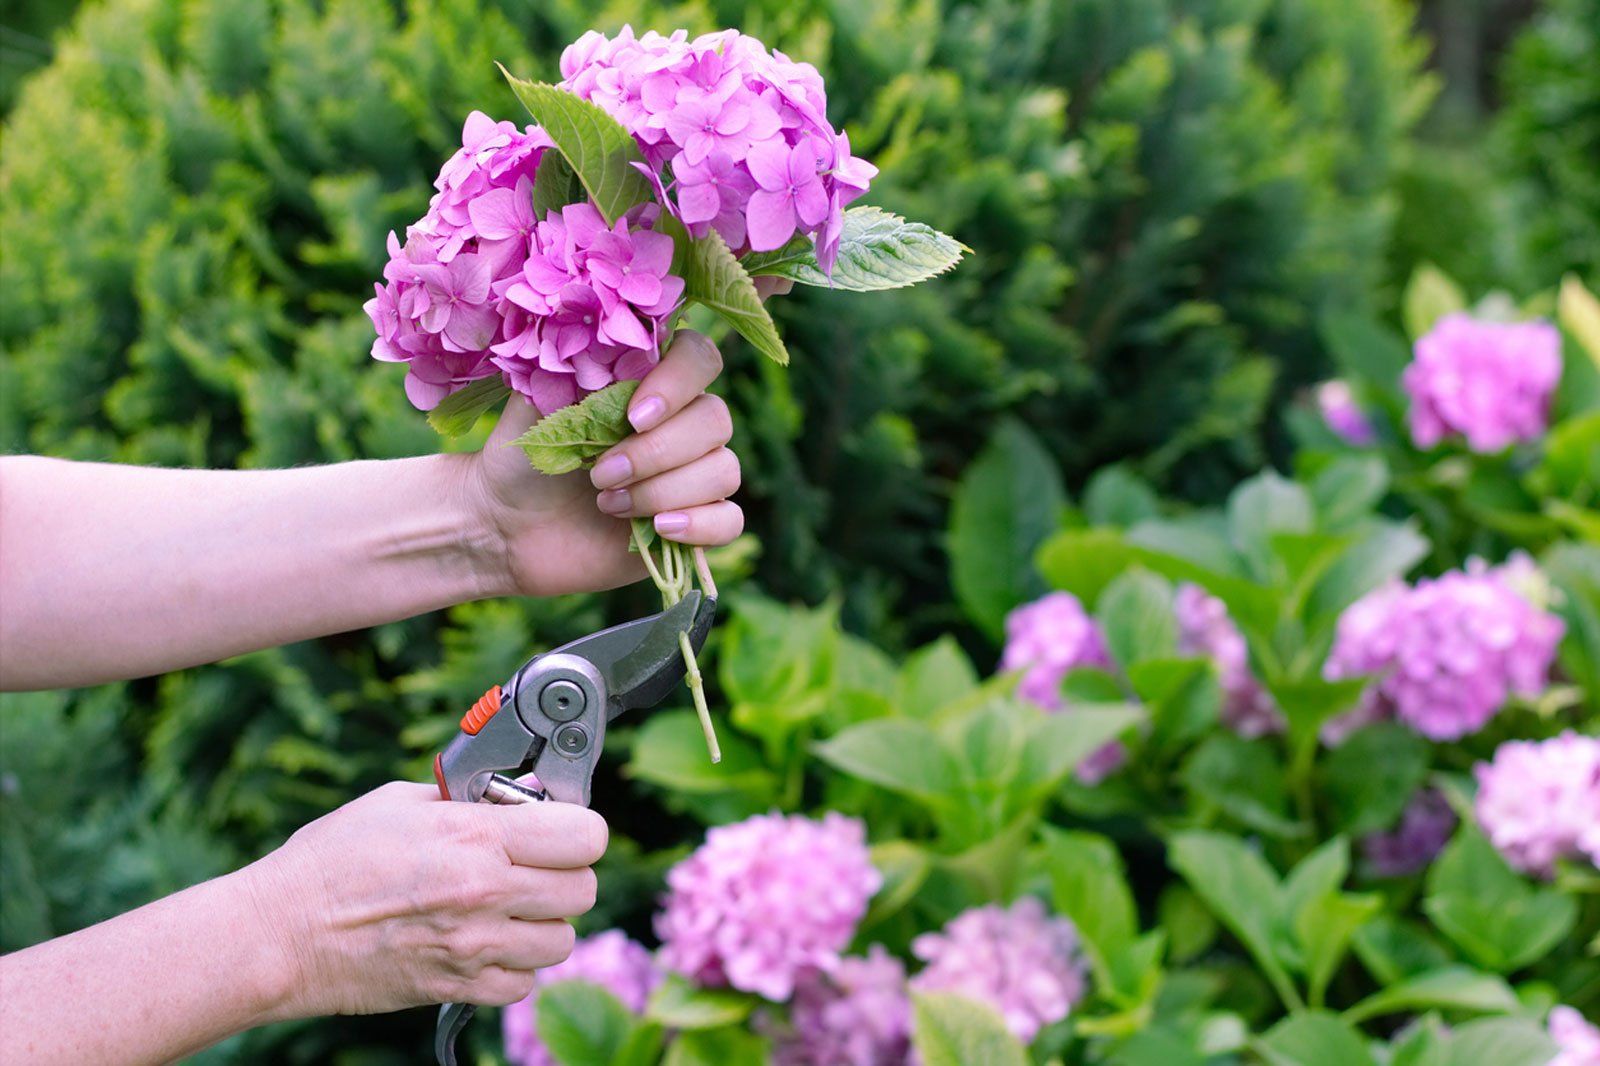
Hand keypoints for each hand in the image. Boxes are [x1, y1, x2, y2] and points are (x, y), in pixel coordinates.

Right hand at [243, 782, 606, 1016]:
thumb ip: (468, 800)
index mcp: (476, 837)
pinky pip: (523, 982)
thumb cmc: (331, 861)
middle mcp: (486, 893)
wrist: (279, 935)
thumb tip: (514, 799)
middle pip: (584, 890)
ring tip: (507, 907)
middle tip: (534, 866)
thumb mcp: (401, 801)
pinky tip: (485, 942)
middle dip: (566, 874)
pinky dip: (514, 965)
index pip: (586, 836)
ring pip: (562, 940)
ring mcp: (475, 946)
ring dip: (544, 923)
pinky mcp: (458, 987)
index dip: (580, 830)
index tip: (561, 829)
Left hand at [463, 278, 789, 597]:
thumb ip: (573, 363)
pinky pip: (731, 519)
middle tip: (599, 474)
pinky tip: (658, 528)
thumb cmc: (522, 461)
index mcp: (650, 384)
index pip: (699, 359)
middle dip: (657, 451)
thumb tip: (598, 328)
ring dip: (664, 490)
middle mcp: (680, 425)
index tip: (632, 416)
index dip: (678, 383)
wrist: (507, 530)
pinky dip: (699, 524)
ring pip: (723, 470)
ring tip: (607, 504)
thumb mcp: (537, 405)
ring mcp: (693, 476)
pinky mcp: (695, 524)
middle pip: (716, 419)